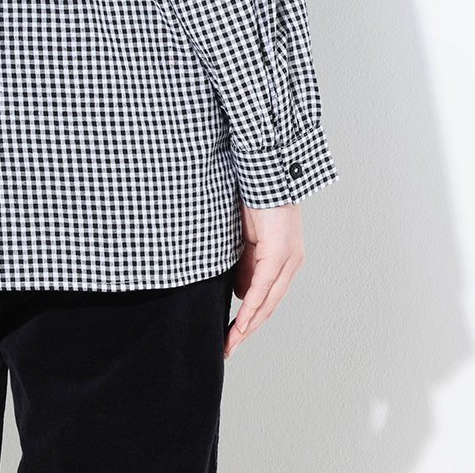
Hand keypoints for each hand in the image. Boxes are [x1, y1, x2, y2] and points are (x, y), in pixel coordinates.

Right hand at [224, 200, 304, 360]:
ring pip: (267, 302)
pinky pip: (262, 286)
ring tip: (231, 342)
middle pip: (268, 306)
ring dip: (247, 325)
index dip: (251, 319)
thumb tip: (240, 291)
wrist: (266, 172)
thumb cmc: (256, 197)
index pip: (267, 297)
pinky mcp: (279, 253)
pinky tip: (241, 322)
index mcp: (284, 259)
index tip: (234, 336)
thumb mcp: (248, 237)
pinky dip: (251, 306)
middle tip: (228, 348)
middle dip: (247, 330)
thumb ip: (246, 263)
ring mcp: (287, 259)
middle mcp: (291, 263)